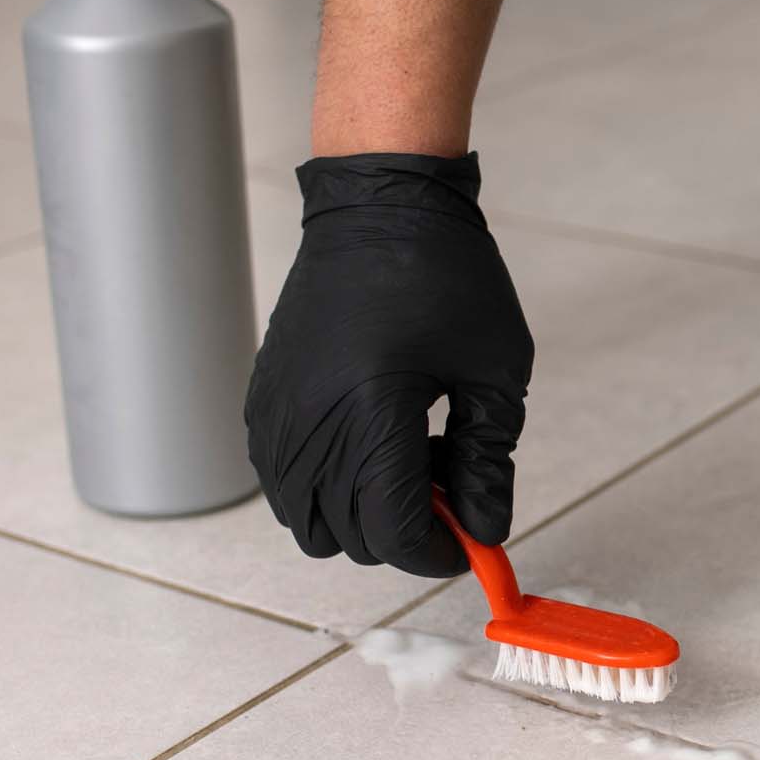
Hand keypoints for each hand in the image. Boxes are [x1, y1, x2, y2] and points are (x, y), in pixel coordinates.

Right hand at [246, 152, 533, 576]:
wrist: (378, 205)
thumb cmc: (446, 276)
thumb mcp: (496, 371)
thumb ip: (491, 463)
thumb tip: (485, 531)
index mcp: (370, 415)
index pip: (392, 534)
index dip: (439, 553)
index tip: (473, 539)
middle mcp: (309, 424)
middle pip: (351, 539)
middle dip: (407, 532)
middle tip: (451, 481)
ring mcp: (276, 415)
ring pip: (308, 523)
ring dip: (362, 516)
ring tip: (409, 459)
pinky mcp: (262, 401)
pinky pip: (283, 484)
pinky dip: (326, 487)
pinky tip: (370, 441)